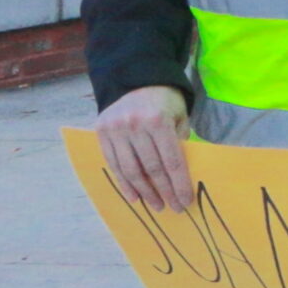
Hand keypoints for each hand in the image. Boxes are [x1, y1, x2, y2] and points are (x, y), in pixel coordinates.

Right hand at [98, 85, 192, 212]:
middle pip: (151, 168)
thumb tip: (181, 176)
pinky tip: (134, 196)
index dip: (179, 184)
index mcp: (158, 120)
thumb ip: (180, 143)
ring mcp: (115, 129)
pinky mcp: (101, 133)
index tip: (186, 201)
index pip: (171, 160)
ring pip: (130, 170)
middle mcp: (134, 125)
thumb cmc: (165, 101)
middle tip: (172, 208)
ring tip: (155, 205)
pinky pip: (113, 164)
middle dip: (164, 191)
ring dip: (144, 192)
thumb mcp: (179, 117)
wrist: (136, 79)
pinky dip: (124, 183)